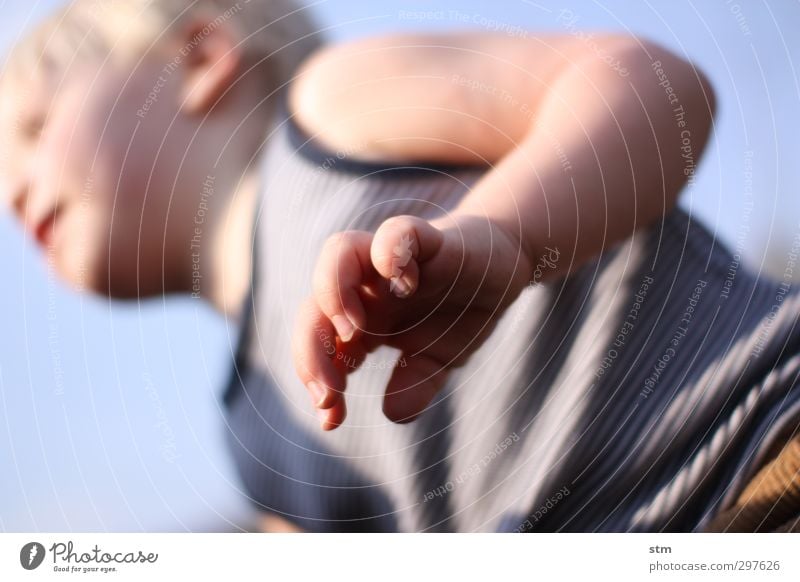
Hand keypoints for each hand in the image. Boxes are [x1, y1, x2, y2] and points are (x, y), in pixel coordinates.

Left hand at [291, 212, 534, 429]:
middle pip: (313, 306)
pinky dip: (390, 251)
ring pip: (337, 253)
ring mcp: (392, 261)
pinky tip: (401, 281)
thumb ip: (415, 386)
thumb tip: (394, 416)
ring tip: (352, 331)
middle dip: (311, 352)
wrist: (502, 268)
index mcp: (362, 319)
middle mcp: (368, 288)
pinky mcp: (427, 238)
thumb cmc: (459, 312)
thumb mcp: (438, 360)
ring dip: (333, 294)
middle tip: (331, 392)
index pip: (320, 345)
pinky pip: (396, 232)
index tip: (330, 420)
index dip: (316, 380)